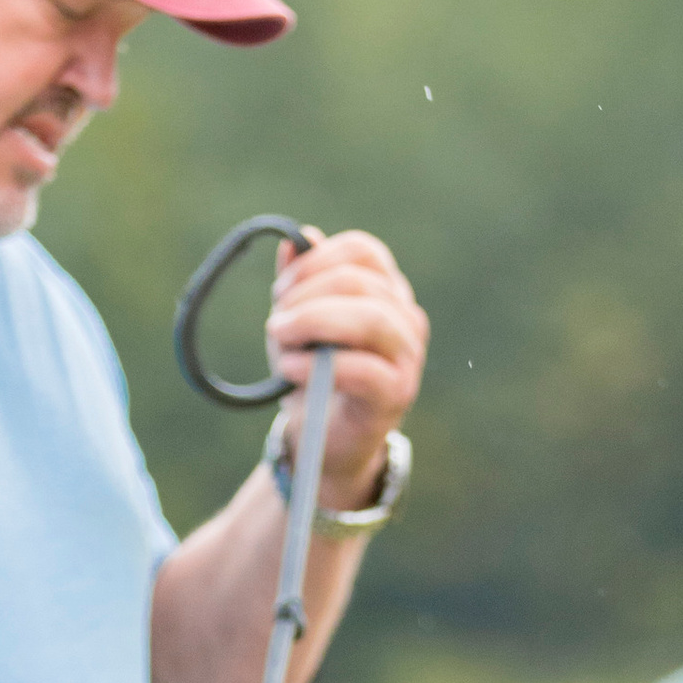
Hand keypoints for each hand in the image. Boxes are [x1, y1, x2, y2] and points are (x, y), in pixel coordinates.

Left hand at [265, 230, 428, 506]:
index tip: (281, 290)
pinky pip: (362, 368)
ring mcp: (407, 356)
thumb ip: (300, 283)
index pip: (363, 252)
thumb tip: (298, 239)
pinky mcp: (397, 394)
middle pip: (361, 281)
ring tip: (280, 339)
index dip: (317, 261)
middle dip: (307, 295)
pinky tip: (289, 369)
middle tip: (275, 321)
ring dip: (314, 321)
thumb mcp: (297, 324)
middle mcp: (405, 317)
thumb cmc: (311, 377)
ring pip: (369, 317)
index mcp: (386, 291)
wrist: (322, 442)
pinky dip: (317, 365)